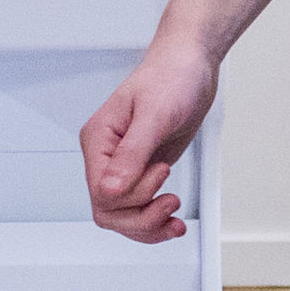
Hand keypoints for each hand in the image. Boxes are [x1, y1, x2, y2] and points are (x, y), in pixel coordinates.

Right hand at [81, 31, 218, 241]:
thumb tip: (111, 188)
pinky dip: (155, 220)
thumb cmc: (171, 77)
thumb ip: (131, 155)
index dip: (131, 196)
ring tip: (173, 213)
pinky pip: (139, 209)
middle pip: (108, 211)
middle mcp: (106, 156)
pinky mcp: (143, 171)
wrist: (191, 66)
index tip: (158, 172)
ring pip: (122, 217)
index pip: (100, 192)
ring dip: (148, 224)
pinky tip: (172, 219)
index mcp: (98, 140)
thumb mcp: (154, 115)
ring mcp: (124, 166)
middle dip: (141, 216)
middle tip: (169, 202)